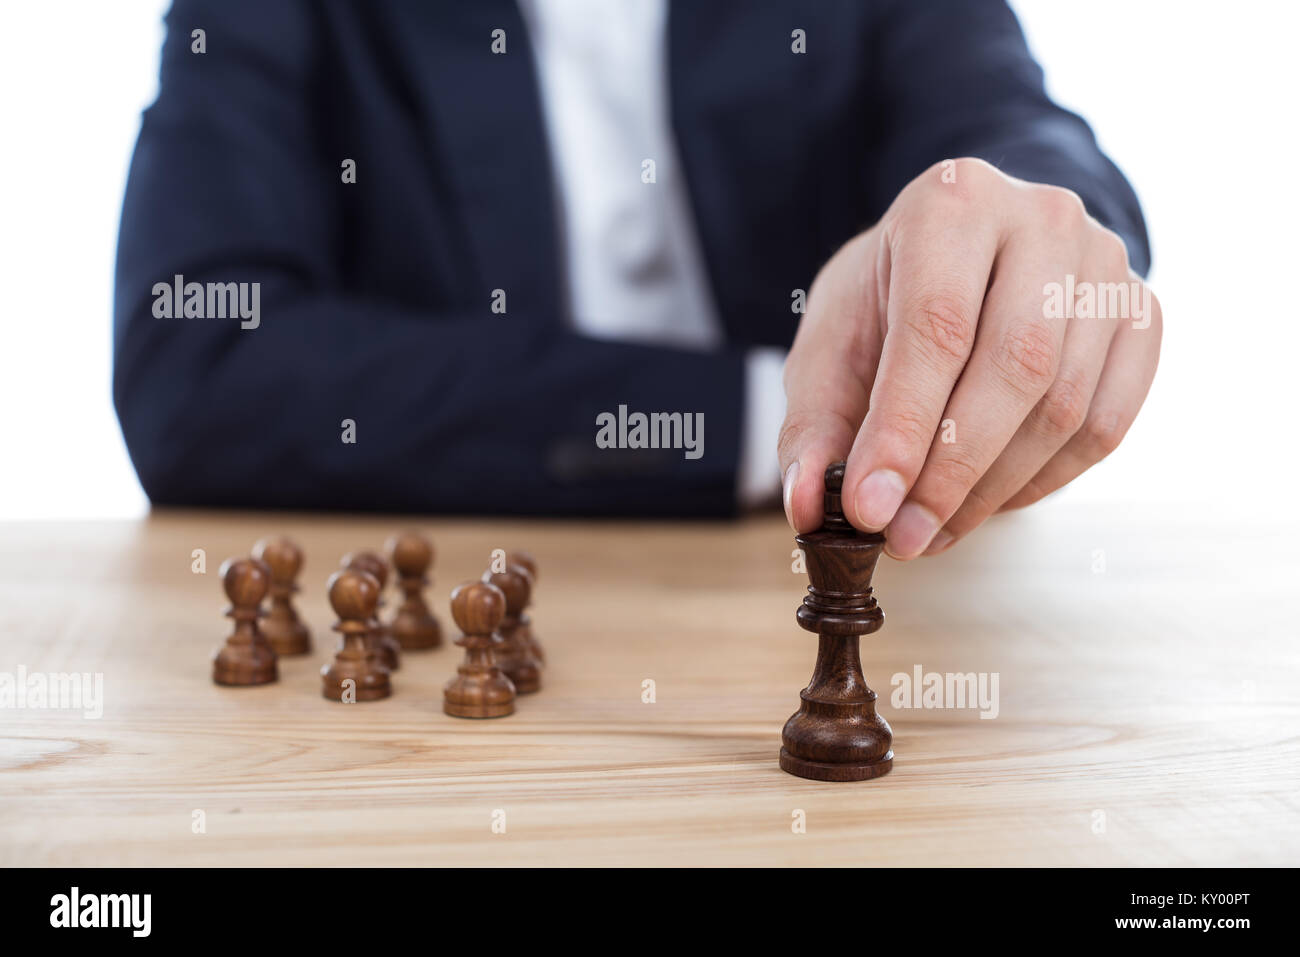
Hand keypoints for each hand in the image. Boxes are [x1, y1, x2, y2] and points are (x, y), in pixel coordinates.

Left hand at [778, 158, 1160, 558]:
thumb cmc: (887, 301)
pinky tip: (987, 499)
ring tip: (932, 527)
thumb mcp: (830, 347)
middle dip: (952, 472)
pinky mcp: (1142, 314)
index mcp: (952, 202)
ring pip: (1066, 405)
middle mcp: (1042, 218)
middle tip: (903, 537)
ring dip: (993, 489)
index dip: (904, 429)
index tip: (869, 508)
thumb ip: (814, 427)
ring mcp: (1104, 264)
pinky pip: (1107, 424)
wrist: (963, 256)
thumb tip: (806, 509)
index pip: (938, 327)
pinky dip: (1044, 482)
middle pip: (1017, 366)